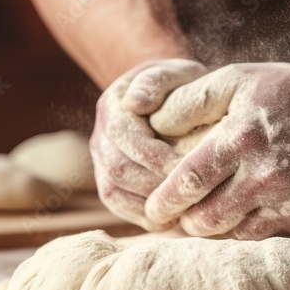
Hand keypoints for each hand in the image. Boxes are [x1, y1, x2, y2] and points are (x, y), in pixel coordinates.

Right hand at [91, 58, 208, 229]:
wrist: (169, 99)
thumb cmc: (179, 85)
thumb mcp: (174, 72)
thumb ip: (157, 81)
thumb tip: (135, 102)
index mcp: (111, 107)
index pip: (124, 136)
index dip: (155, 155)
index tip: (188, 165)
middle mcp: (100, 136)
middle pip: (118, 169)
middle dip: (155, 183)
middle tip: (190, 193)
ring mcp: (101, 162)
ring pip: (114, 192)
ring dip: (149, 203)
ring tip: (183, 207)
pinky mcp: (110, 183)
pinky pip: (120, 205)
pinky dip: (145, 214)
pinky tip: (173, 216)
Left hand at [144, 62, 289, 238]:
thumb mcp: (239, 79)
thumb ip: (191, 100)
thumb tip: (151, 121)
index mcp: (242, 137)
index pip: (188, 181)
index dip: (164, 201)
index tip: (152, 209)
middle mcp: (266, 174)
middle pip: (206, 219)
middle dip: (184, 220)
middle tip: (175, 216)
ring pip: (232, 233)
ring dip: (213, 228)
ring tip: (202, 215)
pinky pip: (263, 235)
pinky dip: (244, 228)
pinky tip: (238, 213)